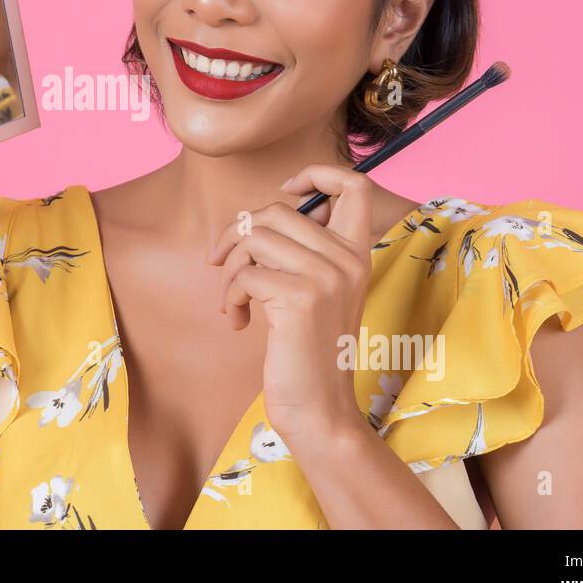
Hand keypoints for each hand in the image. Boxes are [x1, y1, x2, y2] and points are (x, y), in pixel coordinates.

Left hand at [206, 165, 376, 439]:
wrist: (319, 410)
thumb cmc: (307, 352)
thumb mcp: (317, 293)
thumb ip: (303, 252)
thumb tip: (257, 218)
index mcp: (357, 254)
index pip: (355, 184)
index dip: (316, 173)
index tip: (287, 192)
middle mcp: (348, 259)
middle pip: (278, 209)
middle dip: (238, 232)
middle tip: (224, 263)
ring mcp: (326, 276)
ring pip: (254, 237)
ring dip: (230, 268)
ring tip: (233, 300)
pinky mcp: (299, 298)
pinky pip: (244, 274)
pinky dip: (229, 297)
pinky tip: (237, 321)